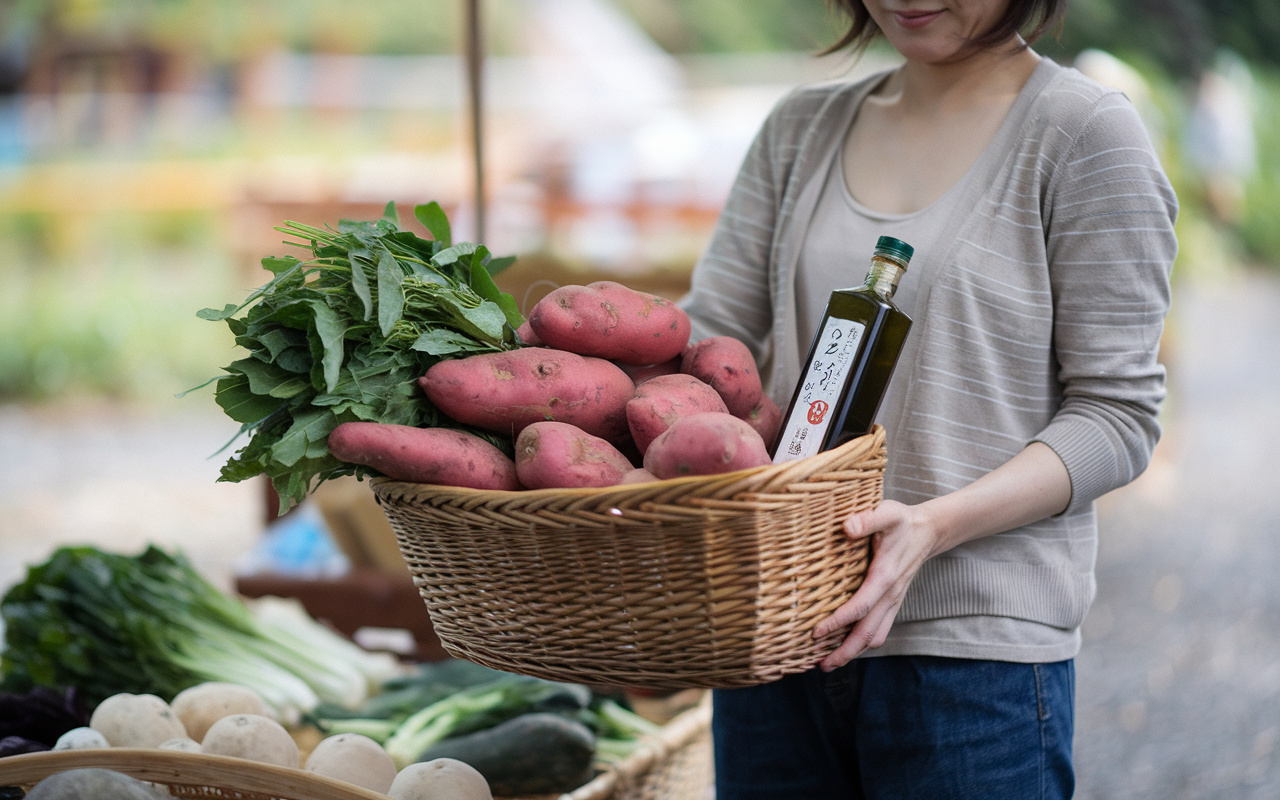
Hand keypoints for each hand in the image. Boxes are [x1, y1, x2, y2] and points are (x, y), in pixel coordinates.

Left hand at [813, 499, 939, 670]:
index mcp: (885, 576)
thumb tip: (847, 528)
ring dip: (853, 652)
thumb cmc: (902, 521)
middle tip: (820, 666)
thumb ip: (867, 520)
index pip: (860, 607)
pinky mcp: (892, 603)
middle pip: (868, 634)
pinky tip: (845, 645)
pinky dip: (862, 643)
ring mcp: (893, 602)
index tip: (815, 632)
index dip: (838, 622)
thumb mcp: (887, 513)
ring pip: (874, 636)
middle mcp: (890, 595)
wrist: (929, 531)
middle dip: (845, 652)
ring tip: (829, 663)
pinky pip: (879, 630)